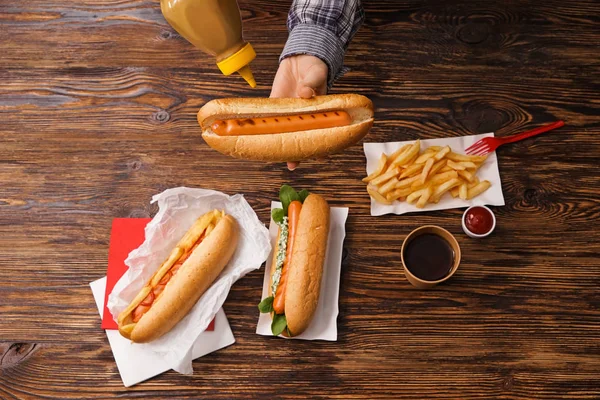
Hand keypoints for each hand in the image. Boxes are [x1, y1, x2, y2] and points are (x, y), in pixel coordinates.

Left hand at [270, 55, 327, 169]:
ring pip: (283, 130)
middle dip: (296, 152)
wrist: (302, 57)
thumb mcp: (317, 75)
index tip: (317, 157)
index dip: (317, 146)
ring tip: (274, 157)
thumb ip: (311, 84)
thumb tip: (304, 93)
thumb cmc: (315, 68)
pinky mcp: (276, 102)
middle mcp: (302, 115)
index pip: (318, 132)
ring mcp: (288, 111)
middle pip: (299, 137)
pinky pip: (269, 116)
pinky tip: (258, 135)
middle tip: (293, 164)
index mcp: (317, 111)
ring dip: (278, 143)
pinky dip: (263, 124)